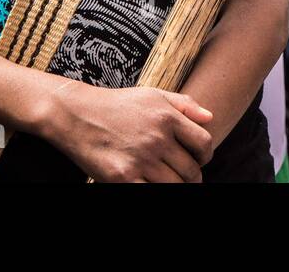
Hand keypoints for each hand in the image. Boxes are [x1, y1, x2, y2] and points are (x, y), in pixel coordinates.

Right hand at [42, 80, 213, 181]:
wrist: (77, 115)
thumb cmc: (117, 105)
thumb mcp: (153, 95)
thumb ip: (185, 104)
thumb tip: (211, 117)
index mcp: (167, 117)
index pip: (204, 143)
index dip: (206, 156)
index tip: (200, 160)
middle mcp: (156, 138)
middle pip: (191, 170)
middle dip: (193, 176)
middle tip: (188, 177)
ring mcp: (140, 160)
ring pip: (175, 185)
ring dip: (178, 187)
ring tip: (173, 182)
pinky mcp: (122, 178)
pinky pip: (150, 193)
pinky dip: (156, 191)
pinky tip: (152, 184)